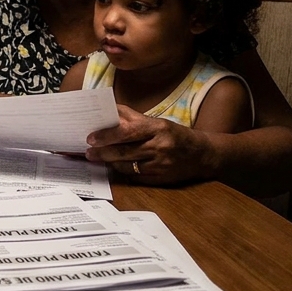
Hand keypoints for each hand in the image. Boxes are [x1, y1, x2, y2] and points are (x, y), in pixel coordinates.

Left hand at [84, 105, 212, 184]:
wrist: (203, 155)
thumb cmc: (174, 135)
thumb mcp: (157, 122)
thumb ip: (132, 117)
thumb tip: (107, 111)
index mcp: (158, 128)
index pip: (127, 131)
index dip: (107, 135)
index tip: (91, 138)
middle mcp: (160, 146)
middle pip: (124, 151)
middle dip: (103, 152)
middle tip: (88, 152)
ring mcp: (161, 165)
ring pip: (128, 166)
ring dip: (110, 163)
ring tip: (97, 158)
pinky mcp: (161, 179)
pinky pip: (136, 177)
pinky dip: (124, 171)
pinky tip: (115, 167)